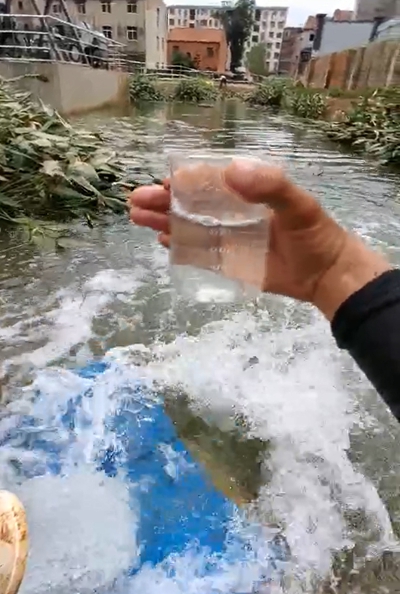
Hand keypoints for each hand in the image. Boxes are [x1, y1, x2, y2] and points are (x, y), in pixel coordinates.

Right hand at [129, 159, 389, 319]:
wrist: (326, 274)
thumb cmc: (315, 234)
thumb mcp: (298, 204)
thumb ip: (269, 186)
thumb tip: (230, 170)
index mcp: (247, 191)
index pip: (209, 180)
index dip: (185, 179)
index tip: (166, 182)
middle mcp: (233, 211)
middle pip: (191, 203)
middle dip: (163, 201)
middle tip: (135, 201)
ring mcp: (229, 237)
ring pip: (189, 226)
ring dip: (164, 222)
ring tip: (137, 218)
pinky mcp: (229, 261)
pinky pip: (199, 252)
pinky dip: (180, 246)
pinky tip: (163, 242)